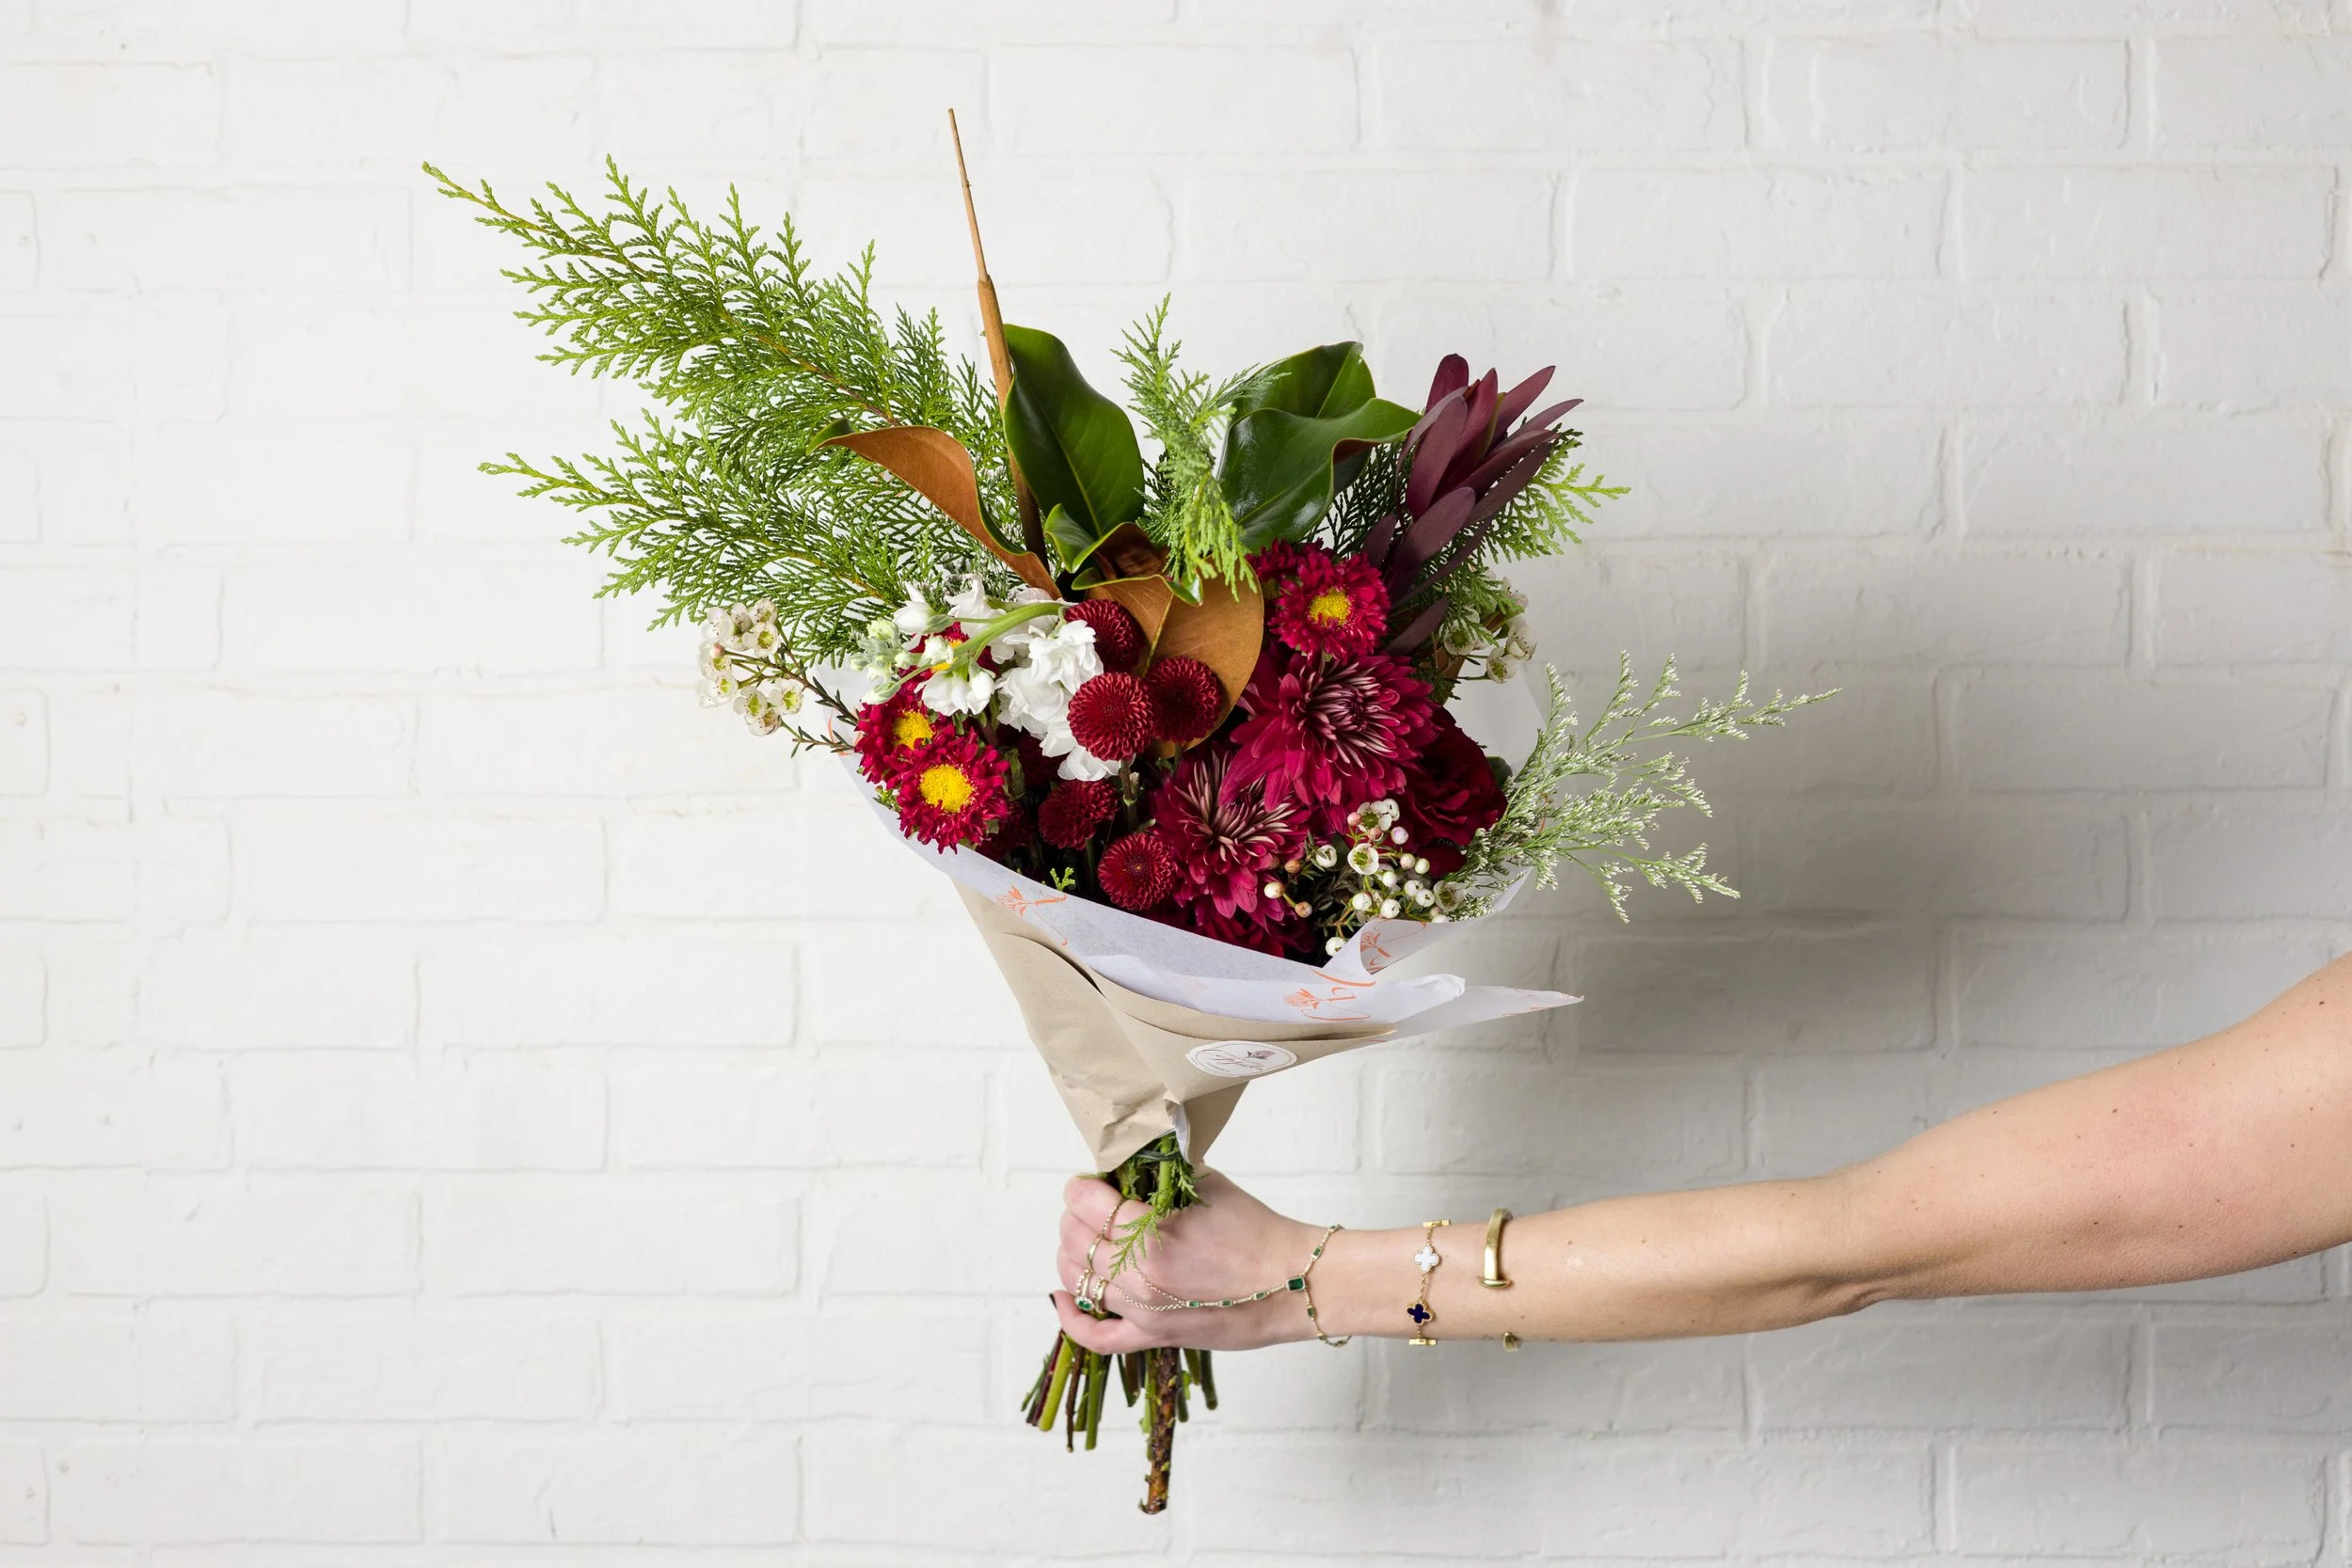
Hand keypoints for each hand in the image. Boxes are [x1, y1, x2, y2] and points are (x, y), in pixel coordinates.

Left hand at [1050, 1168, 1325, 1353]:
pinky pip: (1096, 1337)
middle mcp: (1140, 1276)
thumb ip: (1161, 1174)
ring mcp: (1143, 1311)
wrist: (1292, 1282)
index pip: (1084, 1203)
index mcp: (1153, 1234)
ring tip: (1089, 1236)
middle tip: (1095, 1205)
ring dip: (1074, 1252)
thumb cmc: (1255, 1232)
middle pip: (1074, 1239)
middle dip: (1077, 1215)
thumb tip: (1127, 1165)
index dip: (1081, 1187)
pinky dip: (1070, 1317)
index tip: (1091, 1182)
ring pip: (1077, 1279)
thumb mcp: (1207, 1184)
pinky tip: (1061, 1295)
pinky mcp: (1153, 1336)